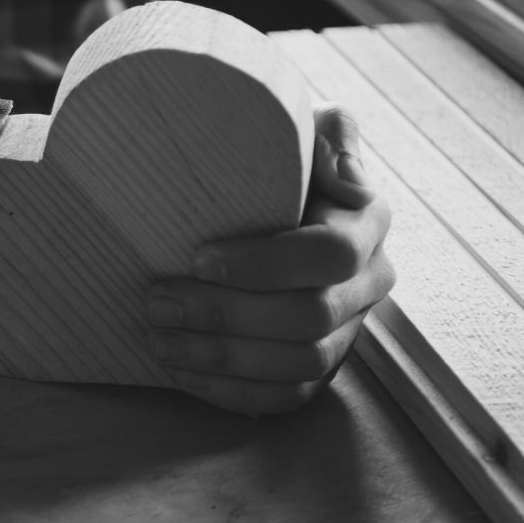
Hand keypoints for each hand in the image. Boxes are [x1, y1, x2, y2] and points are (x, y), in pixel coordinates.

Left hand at [142, 104, 395, 413]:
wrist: (254, 199)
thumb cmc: (271, 158)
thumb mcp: (297, 125)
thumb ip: (326, 130)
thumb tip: (341, 170)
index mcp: (366, 222)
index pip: (331, 255)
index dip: (265, 264)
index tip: (197, 258)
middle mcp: (368, 282)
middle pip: (309, 319)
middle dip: (225, 315)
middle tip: (155, 301)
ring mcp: (346, 330)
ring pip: (297, 364)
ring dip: (220, 357)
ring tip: (158, 337)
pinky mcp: (317, 366)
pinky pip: (285, 397)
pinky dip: (230, 392)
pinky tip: (180, 370)